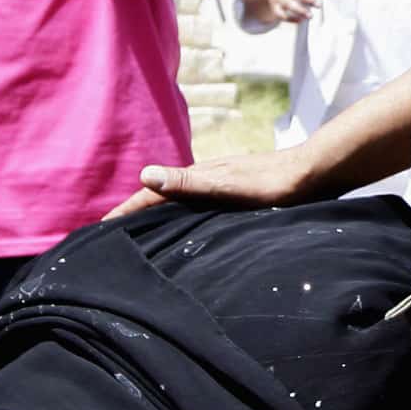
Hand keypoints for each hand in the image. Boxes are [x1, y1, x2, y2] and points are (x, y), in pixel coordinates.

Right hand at [122, 141, 318, 217]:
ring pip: (179, 203)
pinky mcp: (235, 194)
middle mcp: (204, 180)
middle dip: (135, 214)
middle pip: (161, 198)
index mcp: (196, 178)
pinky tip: (189, 230)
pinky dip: (182, 218)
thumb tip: (145, 176)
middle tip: (112, 234)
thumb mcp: (225, 185)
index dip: (126, 211)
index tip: (100, 228)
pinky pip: (198, 208)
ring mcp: (219, 186)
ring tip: (142, 235)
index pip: (151, 196)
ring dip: (158, 217)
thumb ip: (187, 183)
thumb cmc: (269, 183)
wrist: (310, 175)